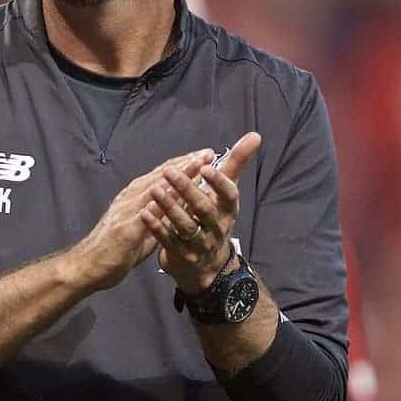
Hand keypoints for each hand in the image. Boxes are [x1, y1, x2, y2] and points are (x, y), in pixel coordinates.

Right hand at [71, 148, 214, 290]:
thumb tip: (174, 211)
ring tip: (197, 165)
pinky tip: (176, 196)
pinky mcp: (125, 229)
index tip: (204, 156)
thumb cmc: (113, 250)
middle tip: (207, 152)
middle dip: (185, 163)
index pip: (162, 176)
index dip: (183, 165)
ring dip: (178, 176)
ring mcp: (126, 212)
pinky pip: (146, 214)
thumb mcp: (142, 230)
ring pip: (156, 188)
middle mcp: (130, 198)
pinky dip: (161, 202)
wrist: (86, 266)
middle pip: (161, 176)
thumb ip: (156, 218)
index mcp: (135, 198)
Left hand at [141, 132, 260, 294]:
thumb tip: (255, 135)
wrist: (206, 264)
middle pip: (204, 209)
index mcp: (228, 210)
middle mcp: (218, 228)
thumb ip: (237, 164)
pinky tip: (145, 212)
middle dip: (187, 190)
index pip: (229, 195)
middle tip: (169, 172)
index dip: (218, 182)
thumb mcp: (226, 193)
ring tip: (154, 190)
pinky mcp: (182, 256)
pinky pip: (169, 241)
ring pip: (185, 226)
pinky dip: (157, 227)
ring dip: (170, 207)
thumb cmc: (215, 216)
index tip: (205, 166)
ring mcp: (200, 244)